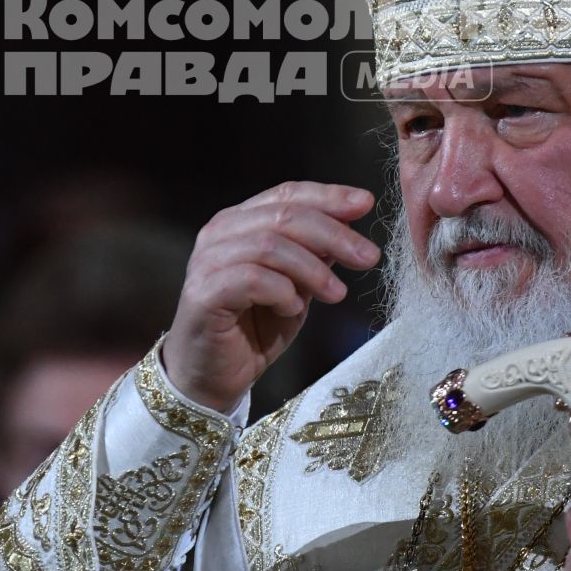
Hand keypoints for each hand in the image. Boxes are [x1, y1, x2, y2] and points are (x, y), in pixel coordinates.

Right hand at [161, 181, 379, 412]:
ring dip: (312, 268)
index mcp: (240, 221)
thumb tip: (348, 226)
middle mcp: (219, 233)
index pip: (287, 193)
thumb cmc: (255, 328)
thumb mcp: (296, 286)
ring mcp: (207, 261)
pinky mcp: (203, 293)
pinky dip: (282, 291)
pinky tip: (294, 308)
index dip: (328, 197)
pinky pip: (252, 279)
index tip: (366, 204)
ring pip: (270, 245)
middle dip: (333, 234)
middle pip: (284, 216)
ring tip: (337, 294)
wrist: (213, 377)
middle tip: (368, 256)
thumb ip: (313, 255)